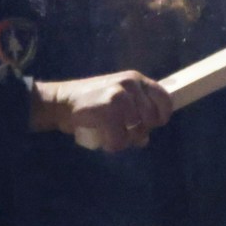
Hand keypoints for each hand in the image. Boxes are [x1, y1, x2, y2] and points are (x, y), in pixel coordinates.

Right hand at [30, 71, 174, 151]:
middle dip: (138, 132)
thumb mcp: (117, 102)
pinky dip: (112, 146)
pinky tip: (104, 141)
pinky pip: (121, 140)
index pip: (165, 99)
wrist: (61, 102)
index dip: (161, 117)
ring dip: (124, 141)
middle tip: (121, 132)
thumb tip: (144, 139)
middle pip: (151, 120)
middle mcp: (131, 84)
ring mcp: (120, 96)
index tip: (148, 126)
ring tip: (110, 135)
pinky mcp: (109, 111)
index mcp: (136, 79)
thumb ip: (134, 115)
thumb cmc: (91, 104)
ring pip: (137, 132)